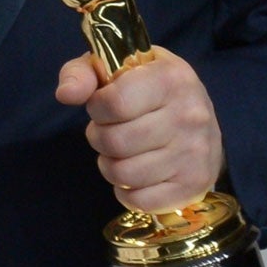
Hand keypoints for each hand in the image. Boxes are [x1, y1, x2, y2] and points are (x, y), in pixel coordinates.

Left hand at [55, 47, 225, 213]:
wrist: (200, 114)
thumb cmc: (145, 86)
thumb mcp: (113, 66)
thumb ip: (81, 73)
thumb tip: (65, 94)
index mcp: (171, 78)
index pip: (116, 103)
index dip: (96, 108)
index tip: (101, 107)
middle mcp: (190, 115)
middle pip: (116, 142)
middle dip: (98, 137)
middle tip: (108, 131)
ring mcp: (196, 154)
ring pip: (125, 174)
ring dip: (110, 165)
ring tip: (119, 151)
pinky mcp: (195, 185)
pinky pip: (142, 201)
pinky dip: (126, 192)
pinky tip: (133, 173)